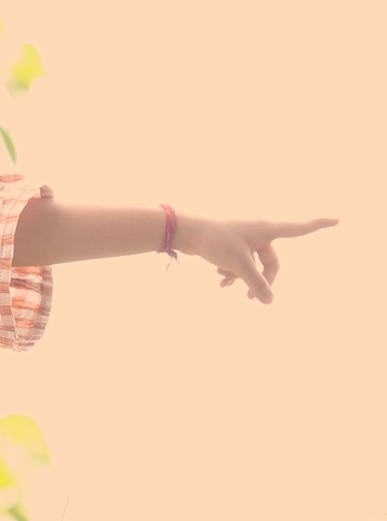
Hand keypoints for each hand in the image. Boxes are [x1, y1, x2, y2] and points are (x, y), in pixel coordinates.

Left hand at [174, 214, 337, 303]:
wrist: (184, 231)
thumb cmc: (214, 242)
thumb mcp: (239, 265)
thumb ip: (256, 284)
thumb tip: (268, 301)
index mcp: (266, 229)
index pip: (299, 229)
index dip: (318, 225)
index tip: (338, 219)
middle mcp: (258, 231)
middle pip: (271, 261)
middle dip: (260, 280)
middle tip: (251, 298)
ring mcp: (244, 238)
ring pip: (252, 264)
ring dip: (241, 276)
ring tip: (224, 281)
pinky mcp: (231, 244)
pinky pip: (240, 262)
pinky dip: (232, 272)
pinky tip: (220, 282)